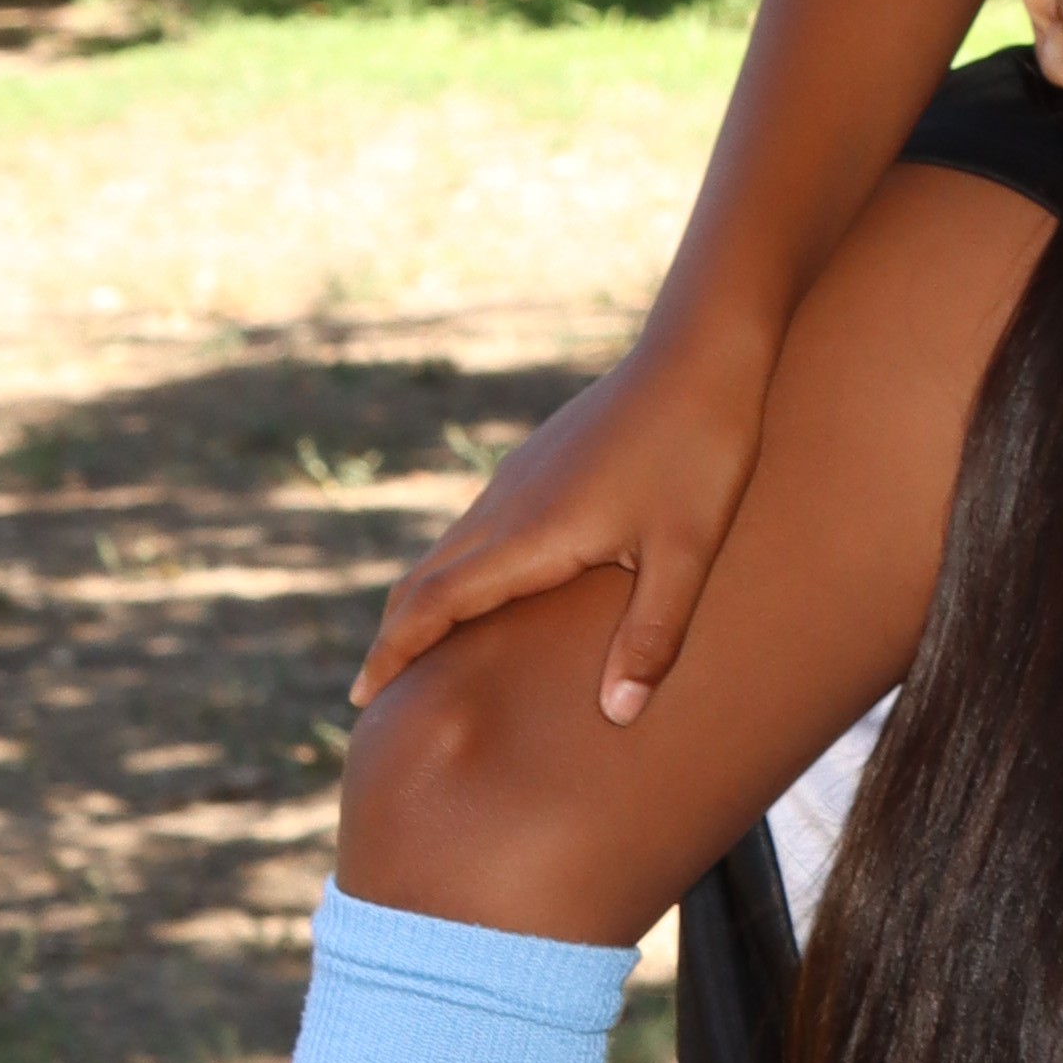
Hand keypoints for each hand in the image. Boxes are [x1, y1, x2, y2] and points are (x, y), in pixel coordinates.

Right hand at [353, 318, 780, 724]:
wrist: (702, 349)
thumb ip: (653, 634)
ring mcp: (519, 478)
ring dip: (424, 601)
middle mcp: (507, 505)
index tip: (360, 696)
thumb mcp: (688, 551)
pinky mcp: (540, 461)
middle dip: (396, 637)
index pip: (434, 604)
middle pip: (425, 579)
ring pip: (449, 549)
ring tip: (418, 650)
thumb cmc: (702, 449)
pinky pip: (477, 526)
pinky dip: (457, 569)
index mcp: (530, 533)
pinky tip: (482, 585)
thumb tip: (618, 714)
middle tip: (374, 693)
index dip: (394, 652)